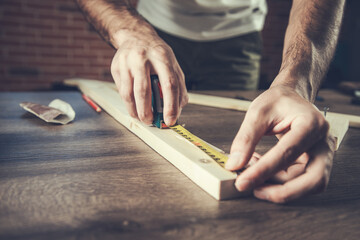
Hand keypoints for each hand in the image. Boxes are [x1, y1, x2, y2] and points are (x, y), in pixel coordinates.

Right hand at [110, 31, 187, 125]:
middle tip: (152, 122)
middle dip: (148, 112)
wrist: (135, 36)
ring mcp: (127, 62)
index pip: (169, 84)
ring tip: (143, 118)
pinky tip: (134, 108)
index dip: (170, 105)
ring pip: (129, 94)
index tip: (170, 120)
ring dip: (136, 111)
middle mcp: (142, 58)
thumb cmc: (156, 54)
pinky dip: (128, 104)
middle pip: (144, 91)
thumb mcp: (172, 64)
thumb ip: (179, 85)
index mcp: (162, 57)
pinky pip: (122, 91)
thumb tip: (179, 108)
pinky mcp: (116, 67)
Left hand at [225, 85, 335, 202]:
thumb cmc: (278, 102)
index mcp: (311, 124)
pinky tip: (259, 170)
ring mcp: (322, 155)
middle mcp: (323, 142)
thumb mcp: (258, 113)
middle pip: (313, 180)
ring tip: (251, 173)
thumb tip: (235, 164)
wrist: (290, 99)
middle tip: (255, 191)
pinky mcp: (313, 164)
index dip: (264, 170)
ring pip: (308, 185)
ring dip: (278, 186)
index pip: (288, 153)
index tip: (243, 181)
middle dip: (284, 192)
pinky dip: (278, 181)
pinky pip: (299, 181)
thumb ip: (246, 138)